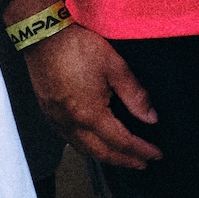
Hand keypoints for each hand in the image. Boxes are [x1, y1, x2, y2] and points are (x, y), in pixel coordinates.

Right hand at [22, 27, 160, 170]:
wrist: (43, 35)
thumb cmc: (77, 47)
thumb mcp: (115, 66)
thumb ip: (135, 95)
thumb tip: (150, 117)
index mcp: (89, 114)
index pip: (121, 141)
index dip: (140, 150)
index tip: (155, 154)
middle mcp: (70, 123)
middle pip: (101, 152)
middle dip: (124, 160)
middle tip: (142, 163)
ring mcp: (56, 119)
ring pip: (83, 149)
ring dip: (105, 156)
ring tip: (121, 157)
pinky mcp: (48, 112)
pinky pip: (68, 139)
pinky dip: (86, 146)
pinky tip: (93, 142)